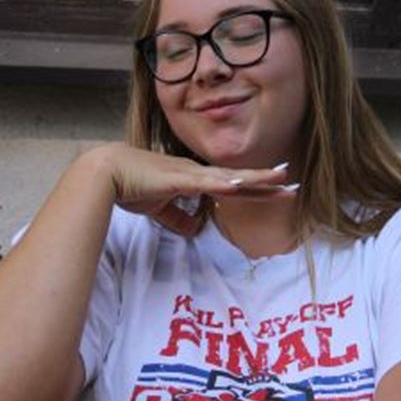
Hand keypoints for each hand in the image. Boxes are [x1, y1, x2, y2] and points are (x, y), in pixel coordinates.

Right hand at [88, 145, 293, 236]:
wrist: (107, 171)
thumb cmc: (132, 185)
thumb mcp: (160, 208)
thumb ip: (180, 218)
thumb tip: (197, 229)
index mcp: (194, 178)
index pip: (232, 185)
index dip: (255, 188)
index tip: (279, 189)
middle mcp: (197, 172)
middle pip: (238, 179)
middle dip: (266, 182)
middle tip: (293, 184)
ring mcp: (189, 173)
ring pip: (229, 177)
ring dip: (255, 178)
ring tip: (280, 178)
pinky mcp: (177, 178)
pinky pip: (205, 182)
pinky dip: (223, 184)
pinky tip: (240, 184)